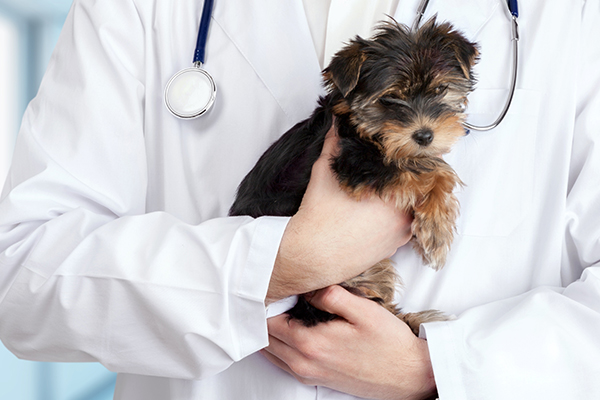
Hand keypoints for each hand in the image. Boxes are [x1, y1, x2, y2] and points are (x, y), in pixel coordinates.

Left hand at [262, 285, 436, 399]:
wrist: (408, 375)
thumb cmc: (389, 343)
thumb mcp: (363, 310)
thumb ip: (330, 295)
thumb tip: (306, 288)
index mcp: (310, 343)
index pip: (268, 321)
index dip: (267, 301)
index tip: (275, 285)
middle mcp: (304, 363)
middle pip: (265, 337)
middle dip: (265, 315)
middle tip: (276, 294)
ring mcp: (308, 374)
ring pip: (271, 351)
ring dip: (270, 331)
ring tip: (283, 309)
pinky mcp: (315, 379)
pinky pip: (283, 362)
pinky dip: (279, 345)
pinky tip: (294, 328)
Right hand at [267, 124, 412, 301]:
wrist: (310, 256)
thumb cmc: (318, 216)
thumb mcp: (325, 172)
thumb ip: (335, 144)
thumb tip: (337, 122)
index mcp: (393, 194)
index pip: (416, 168)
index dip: (411, 156)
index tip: (406, 149)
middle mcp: (403, 215)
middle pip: (417, 189)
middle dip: (407, 178)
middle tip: (395, 168)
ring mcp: (400, 234)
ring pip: (412, 209)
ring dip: (404, 199)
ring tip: (385, 189)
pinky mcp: (393, 248)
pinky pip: (404, 227)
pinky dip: (396, 217)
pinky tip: (379, 211)